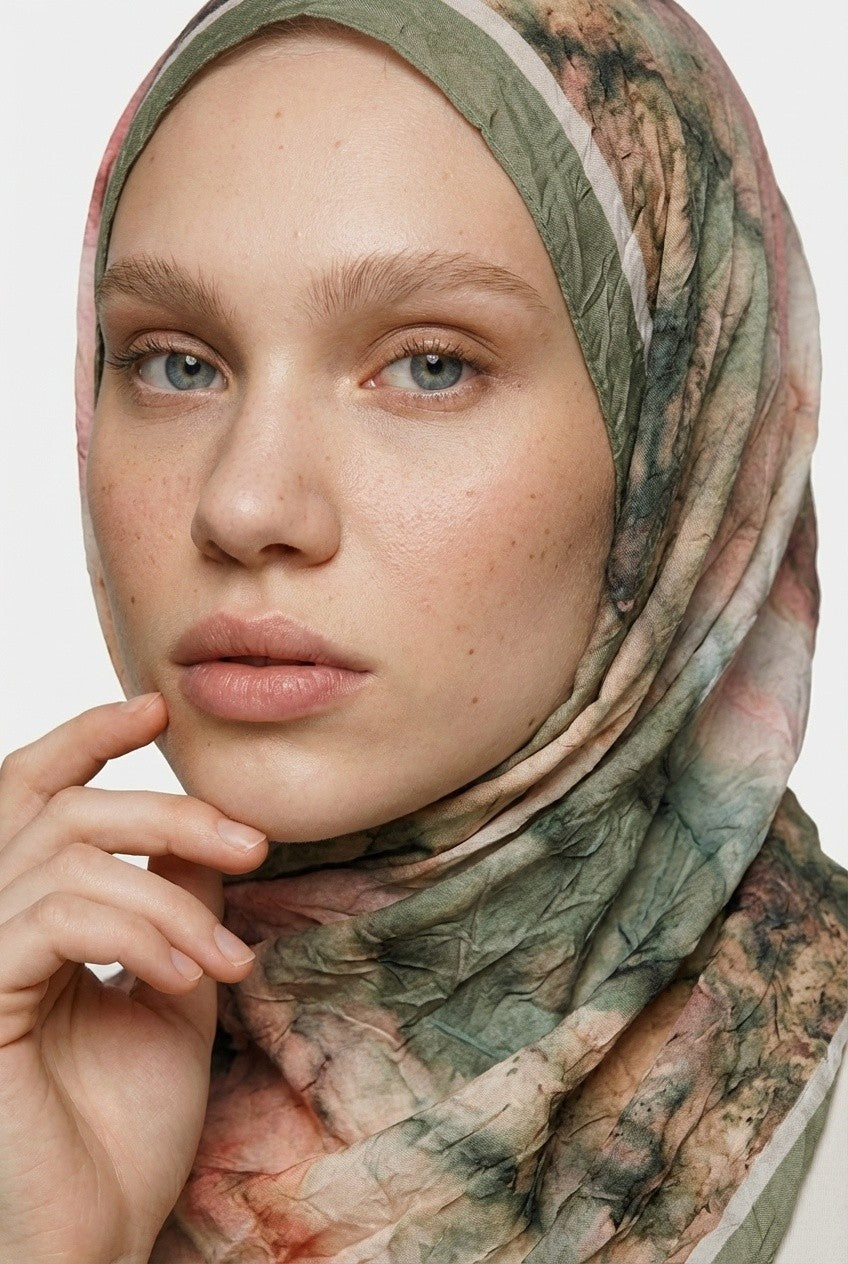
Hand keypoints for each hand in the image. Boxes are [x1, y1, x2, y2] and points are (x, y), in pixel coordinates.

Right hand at [0, 694, 267, 1263]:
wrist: (98, 1240)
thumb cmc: (124, 1132)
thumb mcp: (173, 988)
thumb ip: (178, 903)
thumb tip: (209, 828)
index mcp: (24, 917)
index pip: (32, 796)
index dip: (84, 738)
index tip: (157, 710)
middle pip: (62, 810)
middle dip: (166, 811)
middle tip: (252, 843)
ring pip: (69, 856)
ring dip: (171, 898)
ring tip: (227, 960)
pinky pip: (56, 917)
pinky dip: (138, 931)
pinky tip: (190, 980)